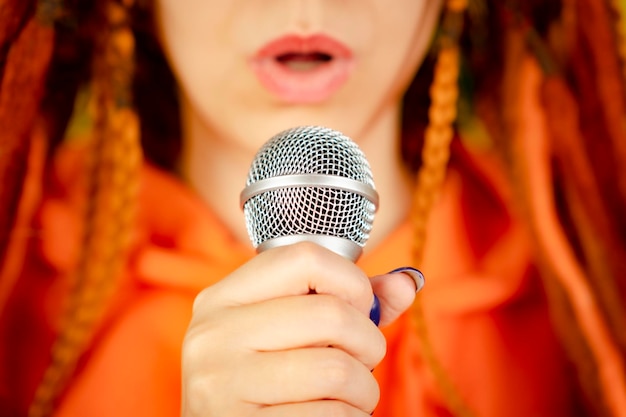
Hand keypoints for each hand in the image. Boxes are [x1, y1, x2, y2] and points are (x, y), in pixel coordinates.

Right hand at [181, 242, 416, 416]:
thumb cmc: (265, 380)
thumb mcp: (288, 332)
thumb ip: (345, 303)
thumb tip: (406, 283)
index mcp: (223, 298)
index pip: (305, 258)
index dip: (352, 281)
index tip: (359, 309)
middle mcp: (213, 335)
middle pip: (331, 314)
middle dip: (368, 342)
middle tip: (362, 359)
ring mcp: (221, 384)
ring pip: (337, 370)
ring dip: (363, 388)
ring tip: (349, 394)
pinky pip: (332, 415)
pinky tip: (331, 415)